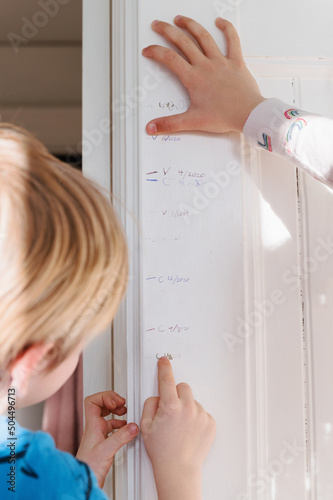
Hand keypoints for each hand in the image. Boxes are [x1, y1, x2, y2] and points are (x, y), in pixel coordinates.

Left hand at [76, 391, 138, 487]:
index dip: (105, 397)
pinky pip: (110, 428)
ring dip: (116, 412)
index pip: (93, 401)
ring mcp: (97, 435)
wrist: (84, 481)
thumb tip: (133, 426)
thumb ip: (121, 437)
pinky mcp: (102, 443)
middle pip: (100, 405)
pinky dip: (119, 425)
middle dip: (112, 401)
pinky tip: (125, 429)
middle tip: (122, 404)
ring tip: (125, 413)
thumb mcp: (107, 450)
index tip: (116, 402)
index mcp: (92, 425)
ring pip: (106, 416)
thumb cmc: (89, 467)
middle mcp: (94, 428)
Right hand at [140, 357, 215, 499]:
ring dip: (186, 407)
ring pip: (192, 401)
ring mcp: (201, 415)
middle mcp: (187, 408)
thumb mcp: (145, 425)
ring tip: (179, 426)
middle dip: (175, 394)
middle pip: (182, 387)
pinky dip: (195, 418)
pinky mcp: (210, 423)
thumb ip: (150, 404)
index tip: (164, 361)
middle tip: (170, 409)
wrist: (178, 469)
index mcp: (170, 406)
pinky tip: (188, 431)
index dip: (164, 368)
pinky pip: (201, 412)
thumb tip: (158, 396)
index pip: (166, 379)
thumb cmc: (161, 451)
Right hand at [142, 16, 264, 134]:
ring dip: (190, 25)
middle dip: (167, 31)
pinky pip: (232, 40)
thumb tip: (151, 128)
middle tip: (158, 25)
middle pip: (183, 42)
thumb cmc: (224, 117)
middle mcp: (205, 65)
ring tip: (180, 19)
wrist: (248, 114)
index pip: (169, 59)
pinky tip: (220, 22)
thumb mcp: (192, 122)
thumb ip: (170, 124)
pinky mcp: (236, 62)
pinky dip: (226, 29)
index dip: (155, 51)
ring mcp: (221, 61)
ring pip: (203, 37)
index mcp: (193, 78)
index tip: (148, 50)